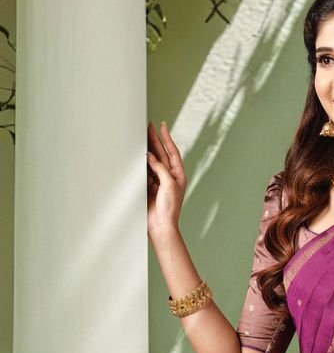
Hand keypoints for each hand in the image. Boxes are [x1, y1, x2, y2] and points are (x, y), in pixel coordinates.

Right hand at [146, 122, 185, 242]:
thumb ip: (160, 168)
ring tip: (140, 138)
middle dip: (155, 141)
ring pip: (151, 162)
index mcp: (178, 175)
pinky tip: (136, 155)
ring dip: (146, 150)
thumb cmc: (169, 208)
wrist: (161, 225)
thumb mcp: (168, 184)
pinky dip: (140, 164)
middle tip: (147, 127)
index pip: (172, 152)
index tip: (162, 126)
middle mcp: (168, 177)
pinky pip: (144, 172)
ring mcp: (158, 182)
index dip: (167, 138)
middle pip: (161, 154)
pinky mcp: (148, 187)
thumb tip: (150, 156)